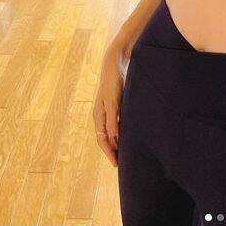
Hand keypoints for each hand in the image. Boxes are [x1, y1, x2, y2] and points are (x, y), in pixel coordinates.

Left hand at [93, 45, 125, 166]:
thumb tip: (126, 124)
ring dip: (110, 146)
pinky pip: (111, 120)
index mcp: (101, 113)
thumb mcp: (121, 98)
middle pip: (102, 138)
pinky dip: (114, 131)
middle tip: (116, 165)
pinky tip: (118, 139)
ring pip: (104, 132)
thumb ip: (121, 111)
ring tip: (117, 157)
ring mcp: (104, 107)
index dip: (109, 150)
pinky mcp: (110, 101)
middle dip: (109, 152)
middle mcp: (100, 112)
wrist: (117, 60)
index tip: (117, 161)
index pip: (103, 137)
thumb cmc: (120, 78)